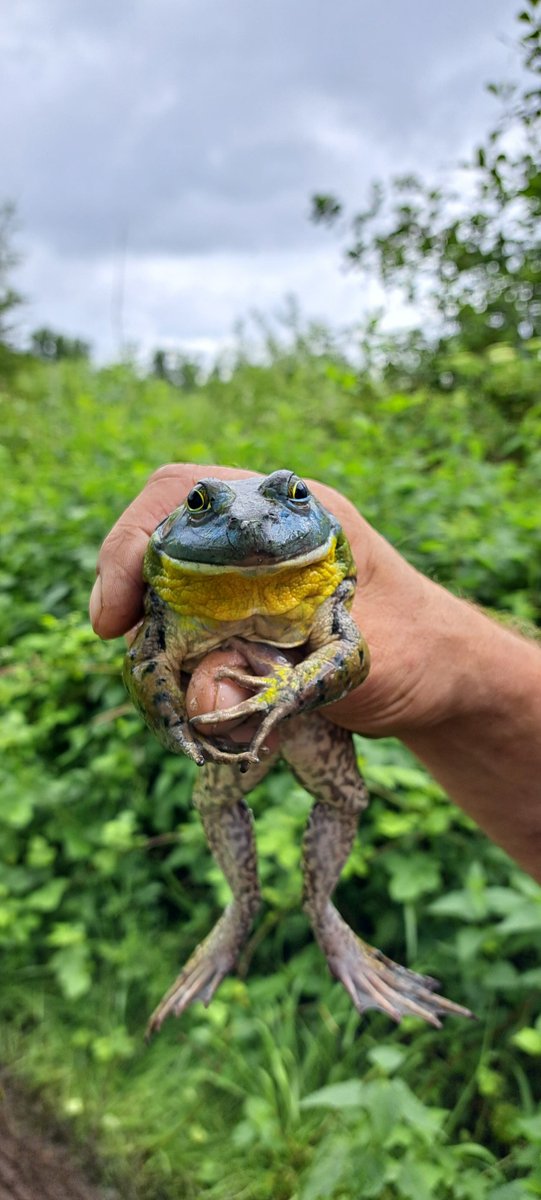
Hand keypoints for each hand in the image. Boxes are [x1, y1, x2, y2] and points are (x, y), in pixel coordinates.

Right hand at [89, 462, 466, 738]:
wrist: (448, 678)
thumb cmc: (416, 654)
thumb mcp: (345, 666)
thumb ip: (273, 677)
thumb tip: (197, 698)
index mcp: (291, 513)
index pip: (183, 495)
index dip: (132, 545)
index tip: (116, 613)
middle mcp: (264, 529)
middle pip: (163, 531)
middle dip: (130, 586)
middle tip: (126, 644)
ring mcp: (253, 566)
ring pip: (170, 577)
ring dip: (155, 626)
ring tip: (165, 677)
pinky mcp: (248, 606)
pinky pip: (189, 612)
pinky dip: (176, 647)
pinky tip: (191, 683)